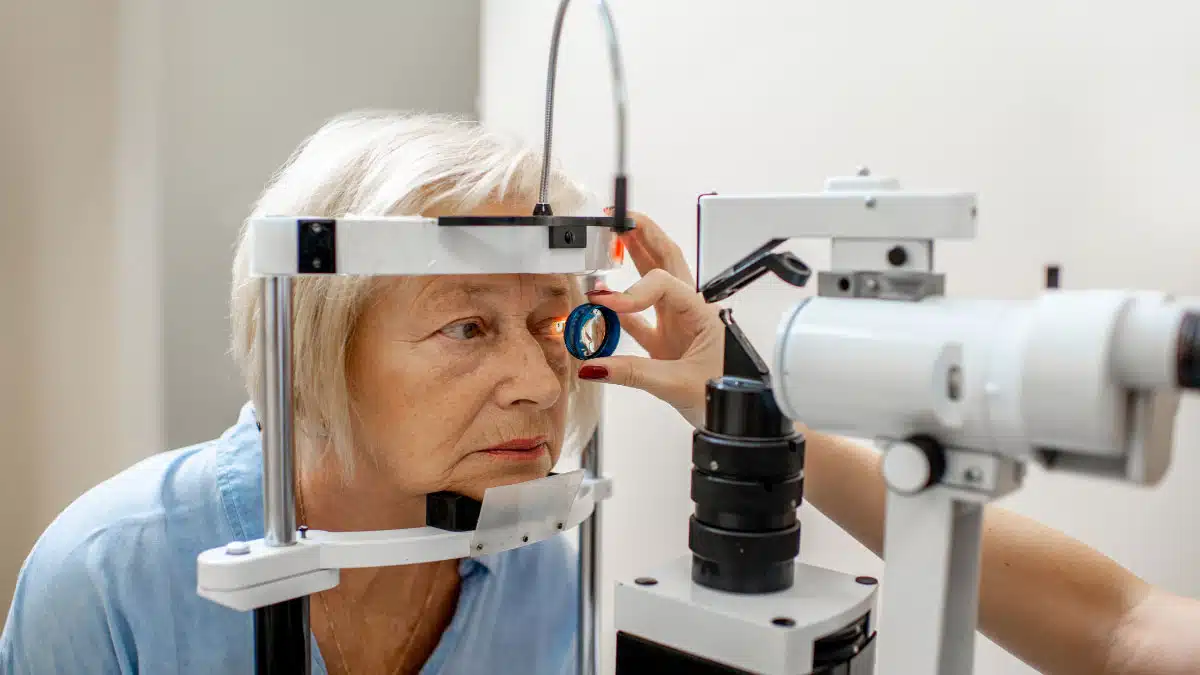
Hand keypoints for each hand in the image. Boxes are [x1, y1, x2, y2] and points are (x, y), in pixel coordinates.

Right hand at [577, 210, 723, 426]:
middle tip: (620, 218)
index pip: (664, 284)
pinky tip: (604, 303)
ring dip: (634, 261)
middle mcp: (690, 312)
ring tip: (612, 241)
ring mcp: (678, 325)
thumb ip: (632, 373)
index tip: (608, 304)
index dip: (633, 290)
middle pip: (667, 261)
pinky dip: (621, 311)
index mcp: (702, 312)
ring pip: (654, 284)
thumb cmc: (727, 394)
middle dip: (644, 235)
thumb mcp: (678, 384)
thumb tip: (595, 366)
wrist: (740, 417)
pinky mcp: (667, 344)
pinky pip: (640, 320)